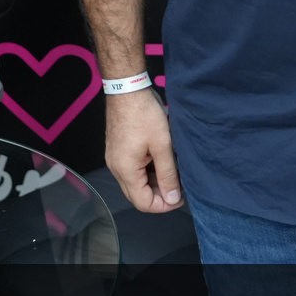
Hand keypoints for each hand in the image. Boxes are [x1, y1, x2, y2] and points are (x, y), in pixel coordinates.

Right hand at [105, 88, 182, 212]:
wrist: (127, 89)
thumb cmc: (144, 114)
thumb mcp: (163, 145)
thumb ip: (168, 174)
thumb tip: (173, 198)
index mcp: (125, 170)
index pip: (143, 203)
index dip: (163, 205)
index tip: (181, 196)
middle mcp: (116, 168)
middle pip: (137, 195)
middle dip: (159, 195)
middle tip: (179, 186)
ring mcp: (115, 159)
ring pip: (135, 183)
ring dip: (154, 183)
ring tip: (173, 172)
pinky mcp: (117, 150)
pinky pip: (132, 170)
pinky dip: (147, 172)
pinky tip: (161, 162)